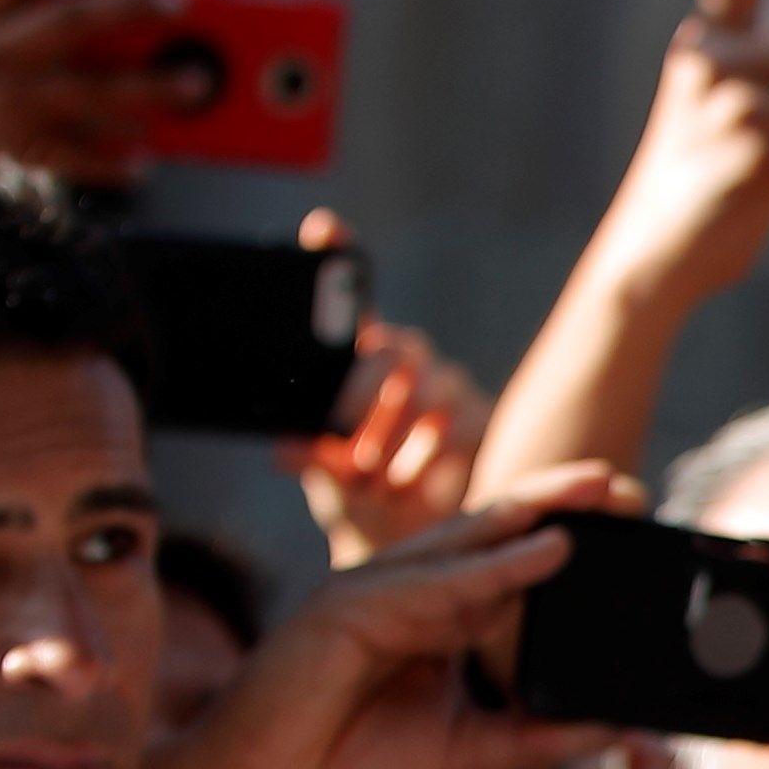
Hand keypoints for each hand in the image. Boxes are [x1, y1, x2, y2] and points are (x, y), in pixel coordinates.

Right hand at [123, 475, 630, 768]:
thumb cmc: (346, 765)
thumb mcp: (469, 749)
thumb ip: (537, 735)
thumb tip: (617, 729)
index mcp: (431, 618)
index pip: (504, 564)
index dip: (562, 539)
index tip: (627, 525)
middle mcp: (405, 594)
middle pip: (492, 536)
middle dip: (559, 507)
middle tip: (630, 489)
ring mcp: (372, 593)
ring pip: (465, 543)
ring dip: (534, 514)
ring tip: (597, 493)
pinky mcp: (346, 609)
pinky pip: (434, 584)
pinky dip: (492, 567)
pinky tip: (544, 551)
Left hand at [280, 213, 487, 566]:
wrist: (403, 542)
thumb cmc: (353, 497)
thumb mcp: (320, 474)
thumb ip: (308, 453)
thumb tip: (287, 445)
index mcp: (356, 360)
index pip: (349, 294)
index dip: (338, 254)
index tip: (322, 226)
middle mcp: (403, 361)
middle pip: (391, 348)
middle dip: (365, 397)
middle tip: (349, 443)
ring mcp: (445, 386)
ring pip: (429, 390)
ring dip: (397, 437)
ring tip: (375, 475)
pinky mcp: (481, 420)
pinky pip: (460, 427)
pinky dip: (428, 460)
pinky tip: (409, 484)